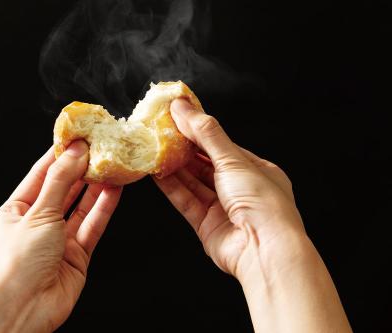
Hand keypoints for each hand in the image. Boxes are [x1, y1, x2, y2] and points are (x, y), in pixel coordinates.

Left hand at [0, 141, 121, 332]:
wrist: (25, 309)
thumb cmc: (19, 262)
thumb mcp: (39, 213)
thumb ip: (60, 181)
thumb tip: (75, 152)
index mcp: (17, 211)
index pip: (41, 174)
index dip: (59, 155)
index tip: (77, 136)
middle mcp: (38, 223)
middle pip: (64, 189)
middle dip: (81, 169)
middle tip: (100, 148)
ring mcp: (59, 239)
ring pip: (81, 206)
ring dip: (96, 186)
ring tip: (111, 165)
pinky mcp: (77, 254)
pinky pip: (92, 225)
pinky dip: (104, 208)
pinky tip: (114, 190)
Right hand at [154, 99, 303, 279]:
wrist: (264, 251)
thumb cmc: (262, 203)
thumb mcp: (234, 160)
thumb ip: (206, 134)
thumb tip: (183, 107)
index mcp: (256, 170)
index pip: (222, 146)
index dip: (199, 131)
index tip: (177, 118)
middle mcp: (240, 189)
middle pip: (205, 164)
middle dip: (183, 149)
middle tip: (160, 133)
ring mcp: (223, 208)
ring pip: (193, 183)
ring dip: (174, 167)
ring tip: (154, 150)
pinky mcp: (207, 225)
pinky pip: (186, 201)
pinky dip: (171, 187)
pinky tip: (157, 174)